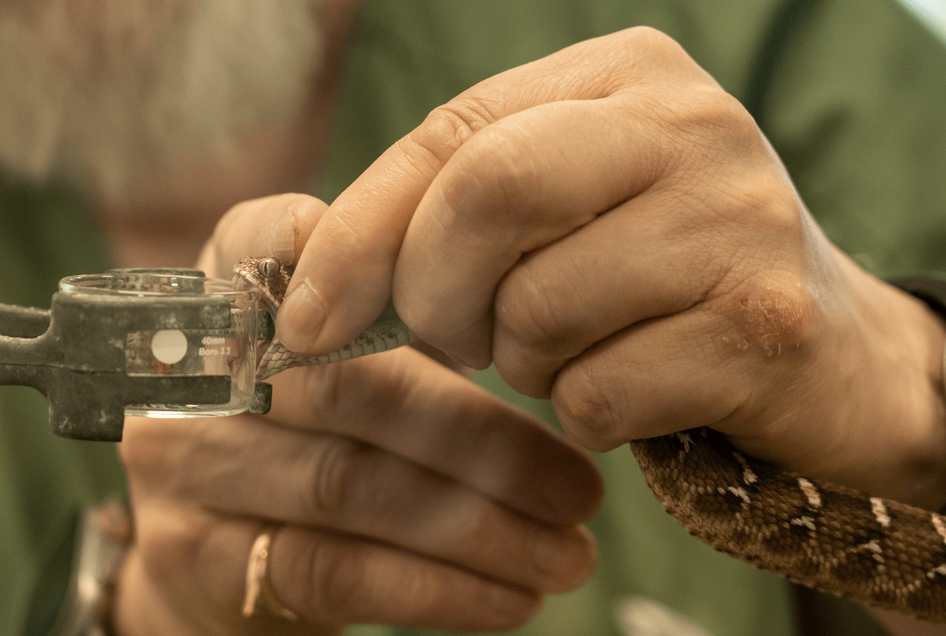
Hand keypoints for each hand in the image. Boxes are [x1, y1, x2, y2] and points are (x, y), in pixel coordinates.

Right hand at [110, 197, 601, 634]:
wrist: (223, 541)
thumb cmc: (324, 428)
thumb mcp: (356, 355)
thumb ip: (420, 321)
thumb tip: (561, 345)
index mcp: (233, 288)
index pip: (283, 242)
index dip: (376, 259)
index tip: (500, 308)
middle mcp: (197, 366)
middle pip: (350, 388)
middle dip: (482, 443)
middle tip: (581, 492)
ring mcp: (187, 462)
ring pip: (349, 487)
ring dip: (475, 528)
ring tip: (566, 557)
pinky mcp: (197, 555)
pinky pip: (330, 571)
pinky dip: (433, 589)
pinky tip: (509, 599)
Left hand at [273, 27, 945, 510]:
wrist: (833, 354)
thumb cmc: (667, 278)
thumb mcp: (569, 211)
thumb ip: (457, 213)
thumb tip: (311, 292)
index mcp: (627, 74)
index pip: (454, 135)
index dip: (359, 232)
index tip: (307, 319)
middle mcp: (691, 125)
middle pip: (489, 196)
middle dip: (436, 296)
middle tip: (455, 342)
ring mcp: (738, 220)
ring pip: (536, 310)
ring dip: (525, 365)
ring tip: (575, 355)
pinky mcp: (763, 325)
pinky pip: (596, 394)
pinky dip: (584, 414)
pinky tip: (632, 392)